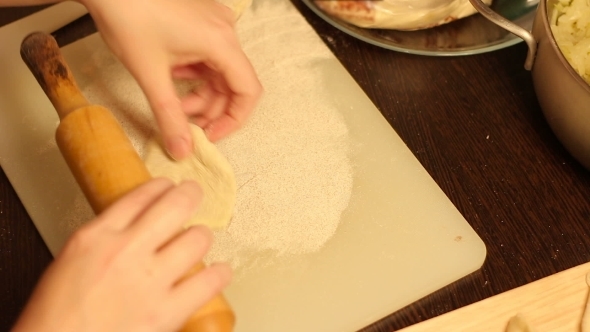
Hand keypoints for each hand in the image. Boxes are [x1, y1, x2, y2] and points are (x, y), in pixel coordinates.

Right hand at [12, 179, 230, 331]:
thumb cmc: (54, 317)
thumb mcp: (69, 262)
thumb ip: (104, 242)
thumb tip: (135, 230)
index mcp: (96, 237)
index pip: (140, 196)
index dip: (161, 187)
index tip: (168, 187)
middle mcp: (125, 251)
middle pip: (175, 206)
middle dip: (190, 195)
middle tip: (194, 195)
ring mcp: (148, 282)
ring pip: (196, 240)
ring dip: (201, 237)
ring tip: (199, 240)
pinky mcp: (164, 313)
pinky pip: (208, 282)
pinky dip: (219, 274)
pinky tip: (220, 272)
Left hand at [82, 0, 262, 158]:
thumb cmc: (128, 17)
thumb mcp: (150, 75)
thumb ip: (169, 117)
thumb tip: (182, 151)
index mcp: (221, 42)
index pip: (248, 91)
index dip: (233, 120)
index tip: (211, 135)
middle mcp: (225, 31)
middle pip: (232, 83)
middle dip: (210, 108)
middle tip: (185, 124)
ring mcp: (214, 23)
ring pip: (219, 72)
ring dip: (200, 93)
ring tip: (174, 102)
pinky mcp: (202, 21)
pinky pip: (208, 57)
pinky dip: (194, 74)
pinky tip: (172, 77)